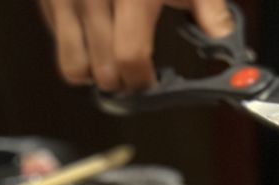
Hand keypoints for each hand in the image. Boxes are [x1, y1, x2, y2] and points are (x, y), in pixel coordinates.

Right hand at [40, 0, 233, 92]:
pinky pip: (57, 40)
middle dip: (122, 82)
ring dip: (93, 72)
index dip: (143, 79)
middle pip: (103, 71)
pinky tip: (94, 31)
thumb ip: (207, 5)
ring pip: (72, 66)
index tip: (151, 80)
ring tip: (110, 60)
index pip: (130, 57)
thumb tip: (221, 38)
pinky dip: (75, 45)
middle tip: (135, 71)